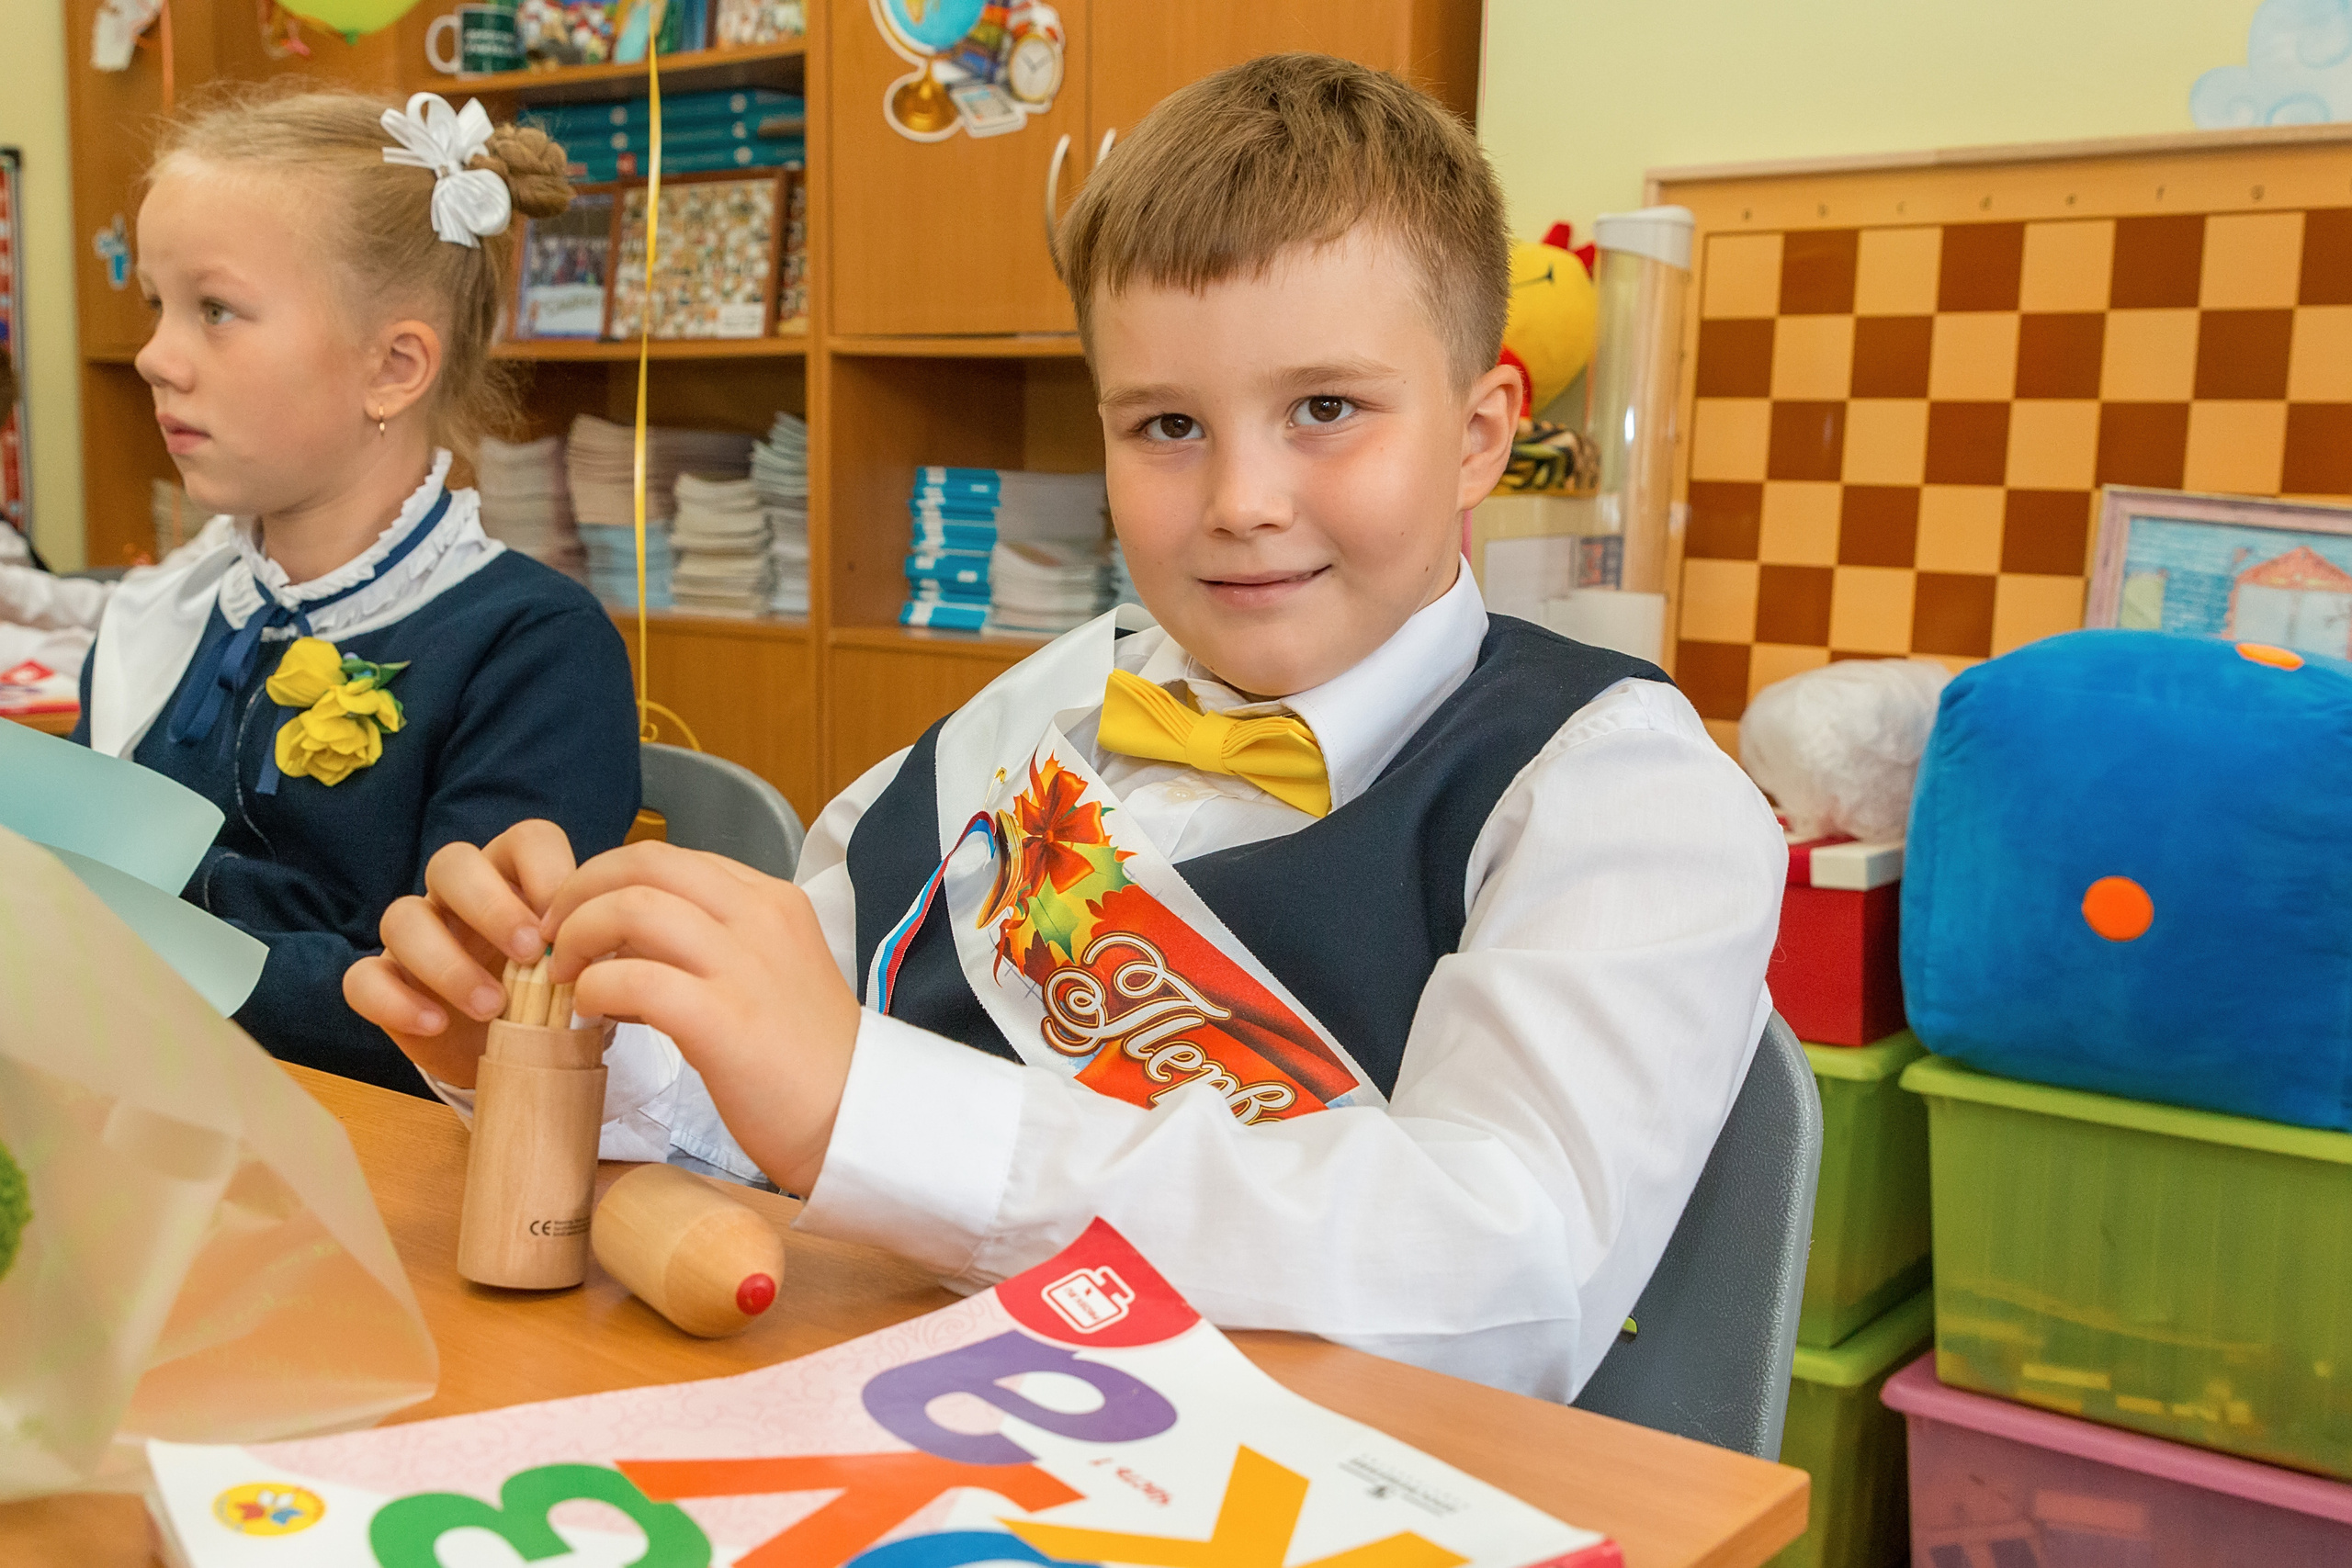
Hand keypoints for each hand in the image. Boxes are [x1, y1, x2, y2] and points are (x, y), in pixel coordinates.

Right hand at [344, 820, 578, 1087]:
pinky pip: (362, 978)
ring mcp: (415, 935)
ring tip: (493, 1006)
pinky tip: (436, 1024)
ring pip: (402, 916)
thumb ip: (589, 949)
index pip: (527, 839)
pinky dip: (395, 1001)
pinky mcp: (383, 982)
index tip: (566, 920)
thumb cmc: (552, 996)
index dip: (546, 870)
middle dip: (491, 905)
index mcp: (515, 877)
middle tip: (529, 953)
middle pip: (452, 863)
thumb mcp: (578, 969)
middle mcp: (458, 895)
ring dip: (448, 962)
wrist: (514, 1051)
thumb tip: (613, 946)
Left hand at [542, 841, 861, 1196]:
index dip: (610, 879)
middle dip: (580, 891)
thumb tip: (626, 946)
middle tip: (553, 935)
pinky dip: (596, 988)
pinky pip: (633, 978)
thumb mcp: (770, 973)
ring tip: (567, 976)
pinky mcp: (724, 1020)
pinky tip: (590, 1012)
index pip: (672, 858)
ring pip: (633, 907)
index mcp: (772, 901)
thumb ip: (711, 946)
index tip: (581, 916)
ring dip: (579, 936)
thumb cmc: (806, 1058)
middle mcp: (760, 917)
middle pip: (644, 864)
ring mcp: (744, 965)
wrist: (855, 1118)